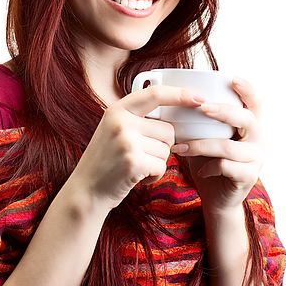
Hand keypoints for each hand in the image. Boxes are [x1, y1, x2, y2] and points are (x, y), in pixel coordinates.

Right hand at [71, 85, 203, 211]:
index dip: (180, 94)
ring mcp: (126, 142)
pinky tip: (136, 177)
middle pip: (168, 129)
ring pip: (167, 150)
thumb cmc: (106, 160)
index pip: (155, 94)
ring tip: (135, 166)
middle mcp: (121, 122)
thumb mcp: (115, 129)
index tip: (199, 98)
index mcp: (118, 109)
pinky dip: (154, 176)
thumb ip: (138, 118)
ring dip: (157, 162)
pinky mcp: (133, 162)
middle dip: (163, 146)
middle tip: (140, 155)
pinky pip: (162, 166)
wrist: (86, 191)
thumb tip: (175, 112)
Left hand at [171, 77, 263, 215]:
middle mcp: (259, 140)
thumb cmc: (210, 162)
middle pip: (247, 119)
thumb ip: (202, 121)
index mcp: (251, 126)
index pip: (255, 103)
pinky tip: (200, 169)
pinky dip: (208, 166)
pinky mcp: (248, 177)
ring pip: (228, 146)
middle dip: (223, 111)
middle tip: (202, 107)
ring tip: (181, 148)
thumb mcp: (208, 138)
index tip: (232, 79)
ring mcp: (256, 159)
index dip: (247, 90)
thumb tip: (175, 99)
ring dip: (201, 145)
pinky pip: (225, 167)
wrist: (218, 198)